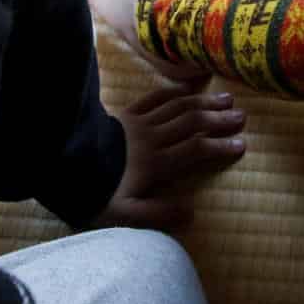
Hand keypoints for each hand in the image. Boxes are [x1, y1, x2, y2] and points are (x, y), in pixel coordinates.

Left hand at [92, 86, 246, 232]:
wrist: (61, 163)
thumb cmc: (93, 192)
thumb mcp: (122, 215)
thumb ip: (157, 214)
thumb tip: (192, 213)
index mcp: (155, 163)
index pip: (195, 150)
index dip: (219, 146)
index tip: (242, 145)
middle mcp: (152, 138)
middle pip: (192, 123)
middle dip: (218, 120)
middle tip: (242, 117)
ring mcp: (139, 122)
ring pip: (178, 107)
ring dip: (204, 102)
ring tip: (226, 99)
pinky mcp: (126, 114)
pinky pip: (154, 97)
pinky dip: (174, 91)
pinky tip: (188, 88)